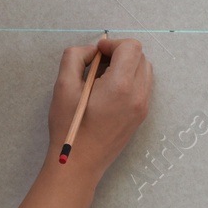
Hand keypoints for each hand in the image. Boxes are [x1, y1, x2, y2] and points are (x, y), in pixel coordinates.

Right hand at [46, 36, 151, 178]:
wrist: (80, 164)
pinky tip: (109, 91)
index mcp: (121, 86)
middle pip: (140, 57)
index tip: (97, 52)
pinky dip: (130, 80)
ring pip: (144, 70)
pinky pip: (143, 86)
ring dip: (126, 66)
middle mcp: (138, 96)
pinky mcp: (141, 116)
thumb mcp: (63, 86)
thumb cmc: (70, 128)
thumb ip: (75, 57)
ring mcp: (142, 107)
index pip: (132, 48)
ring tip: (102, 77)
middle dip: (120, 53)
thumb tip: (92, 50)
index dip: (113, 43)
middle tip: (98, 64)